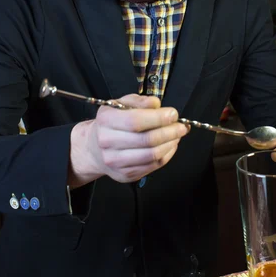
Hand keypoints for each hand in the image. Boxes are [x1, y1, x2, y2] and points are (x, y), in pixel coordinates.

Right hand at [69, 94, 189, 186]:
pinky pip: (152, 166)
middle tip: (181, 126)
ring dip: (170, 144)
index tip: (173, 114)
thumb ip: (140, 101)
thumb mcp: (121, 103)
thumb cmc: (112, 122)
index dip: (158, 118)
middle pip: (146, 140)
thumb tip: (156, 104)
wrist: (94, 148)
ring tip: (178, 135)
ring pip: (151, 155)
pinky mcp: (125, 175)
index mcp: (106, 120)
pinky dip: (167, 155)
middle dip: (170, 132)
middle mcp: (107, 142)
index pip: (135, 121)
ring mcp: (115, 162)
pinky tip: (170, 145)